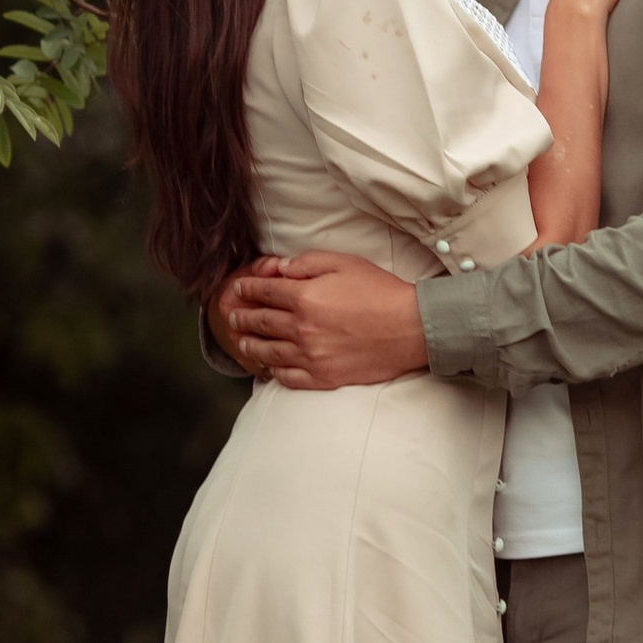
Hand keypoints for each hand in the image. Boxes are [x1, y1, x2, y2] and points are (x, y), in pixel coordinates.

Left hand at [218, 252, 429, 390]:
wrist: (411, 329)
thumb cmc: (380, 291)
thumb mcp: (343, 263)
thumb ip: (306, 264)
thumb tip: (277, 268)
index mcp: (304, 297)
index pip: (264, 292)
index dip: (247, 289)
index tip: (238, 289)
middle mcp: (301, 329)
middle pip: (260, 323)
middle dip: (242, 317)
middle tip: (232, 316)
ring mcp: (310, 357)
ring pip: (268, 353)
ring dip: (250, 346)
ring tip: (242, 342)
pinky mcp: (323, 378)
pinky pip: (287, 378)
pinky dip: (273, 372)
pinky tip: (268, 367)